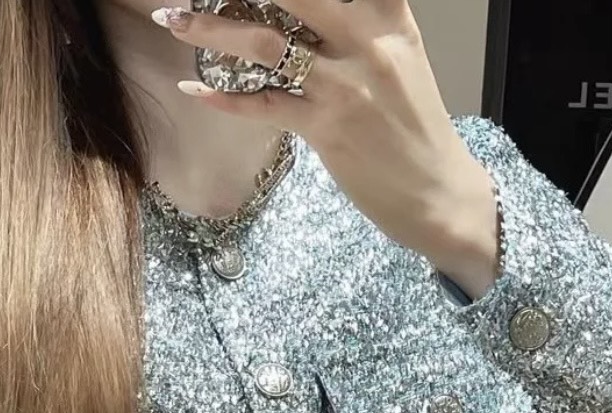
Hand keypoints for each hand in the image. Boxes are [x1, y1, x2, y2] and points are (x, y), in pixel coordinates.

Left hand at [155, 0, 498, 291]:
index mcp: (389, 16)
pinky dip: (222, 97)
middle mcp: (366, 41)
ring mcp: (345, 86)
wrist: (441, 195)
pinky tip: (191, 89)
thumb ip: (361, 23)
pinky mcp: (327, 129)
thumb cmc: (415, 129)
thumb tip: (304, 9)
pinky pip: (263, 104)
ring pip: (264, 42)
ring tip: (171, 18)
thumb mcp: (400, 57)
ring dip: (209, 27)